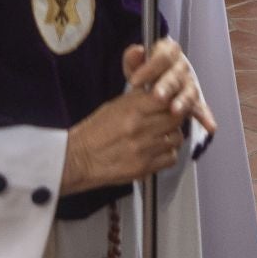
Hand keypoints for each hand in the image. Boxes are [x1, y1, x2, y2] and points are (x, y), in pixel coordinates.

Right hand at [63, 88, 183, 195]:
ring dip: (172, 135)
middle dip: (176, 116)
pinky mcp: (145, 167)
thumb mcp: (114, 105)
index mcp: (132, 109)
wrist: (79, 158)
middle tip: (169, 117)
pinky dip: (168, 154)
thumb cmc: (94, 132)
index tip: (171, 101)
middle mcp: (141, 127)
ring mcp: (145, 149)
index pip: (167, 98)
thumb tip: (157, 90)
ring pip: (177, 138)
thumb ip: (138, 99)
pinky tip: (158, 150)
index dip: (172, 99)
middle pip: (176, 118)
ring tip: (162, 135)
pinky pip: (171, 158)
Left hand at [125, 37, 216, 134]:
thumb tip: (137, 51)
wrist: (156, 81)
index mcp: (169, 52)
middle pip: (176, 75)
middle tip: (157, 96)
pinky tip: (209, 125)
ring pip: (189, 91)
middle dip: (167, 85)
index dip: (149, 68)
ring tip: (175, 110)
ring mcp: (190, 83)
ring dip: (183, 101)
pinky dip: (205, 117)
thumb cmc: (146, 71)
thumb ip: (133, 58)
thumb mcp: (135, 64)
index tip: (134, 81)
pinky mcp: (196, 100)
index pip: (162, 56)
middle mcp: (182, 66)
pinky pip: (201, 108)